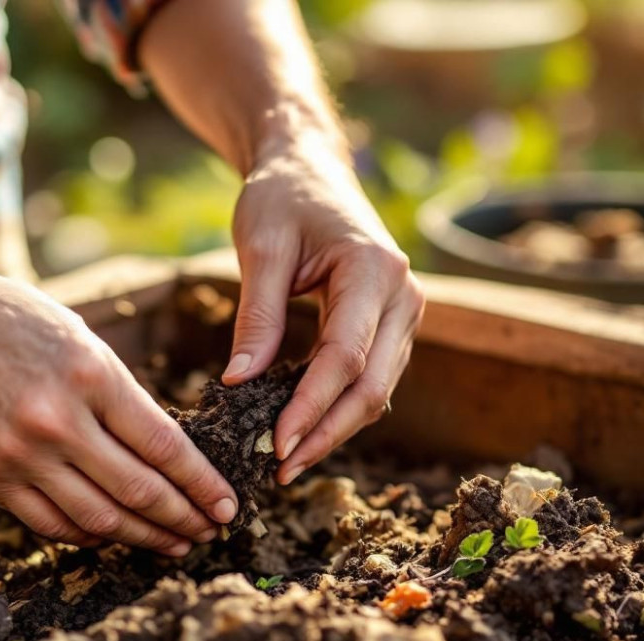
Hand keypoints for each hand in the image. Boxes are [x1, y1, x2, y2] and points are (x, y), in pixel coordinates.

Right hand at [0, 262, 237, 555]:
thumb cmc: (2, 318)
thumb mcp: (76, 336)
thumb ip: (117, 392)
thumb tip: (164, 451)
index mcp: (90, 374)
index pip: (165, 447)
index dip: (203, 485)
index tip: (227, 505)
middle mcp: (56, 419)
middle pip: (139, 490)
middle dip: (184, 519)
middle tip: (211, 533)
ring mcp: (16, 454)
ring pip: (98, 517)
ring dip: (143, 537)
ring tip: (173, 544)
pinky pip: (48, 522)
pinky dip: (87, 534)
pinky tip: (112, 535)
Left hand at [226, 144, 423, 485]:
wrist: (309, 167)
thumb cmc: (281, 198)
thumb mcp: (260, 248)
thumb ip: (255, 316)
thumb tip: (238, 384)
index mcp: (374, 270)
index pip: (344, 359)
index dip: (310, 408)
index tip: (275, 446)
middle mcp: (403, 295)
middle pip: (371, 387)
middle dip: (326, 434)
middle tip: (279, 470)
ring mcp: (405, 312)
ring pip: (377, 391)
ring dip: (334, 429)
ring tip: (286, 461)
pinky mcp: (392, 325)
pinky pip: (371, 378)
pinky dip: (338, 408)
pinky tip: (303, 430)